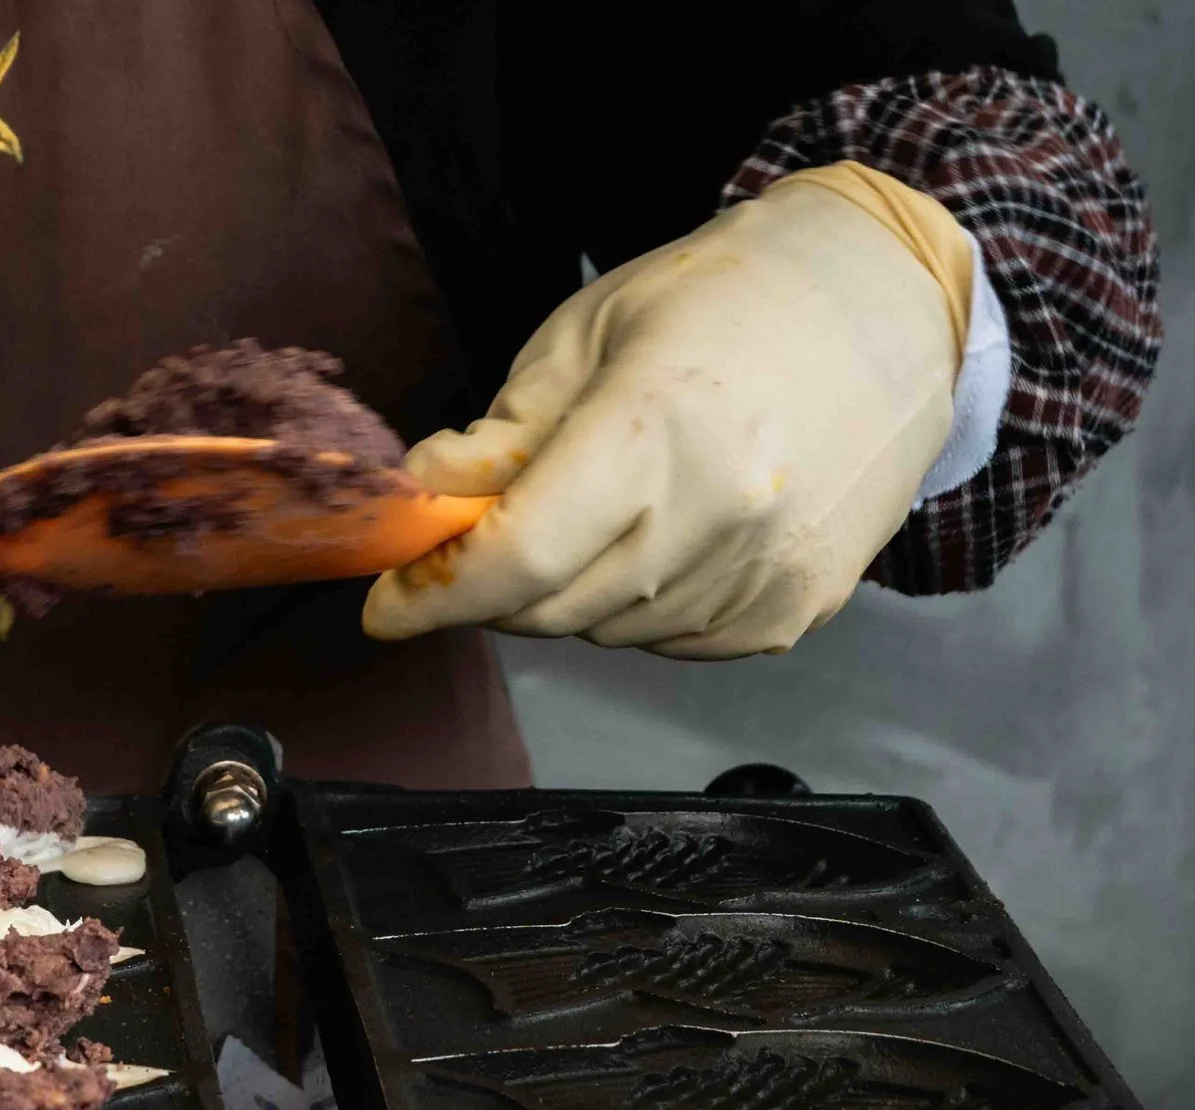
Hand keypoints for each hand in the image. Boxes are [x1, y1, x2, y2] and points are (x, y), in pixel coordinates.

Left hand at [365, 162, 971, 657]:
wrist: (894, 304)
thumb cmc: (734, 296)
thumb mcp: (590, 332)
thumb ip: (502, 432)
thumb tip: (424, 496)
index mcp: (655, 433)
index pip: (515, 561)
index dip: (433, 596)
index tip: (385, 607)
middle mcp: (718, 516)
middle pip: (547, 610)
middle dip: (491, 587)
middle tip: (482, 536)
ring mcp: (764, 574)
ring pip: (605, 632)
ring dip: (568, 595)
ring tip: (601, 509)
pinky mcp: (794, 610)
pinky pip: (671, 642)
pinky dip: (637, 607)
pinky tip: (662, 535)